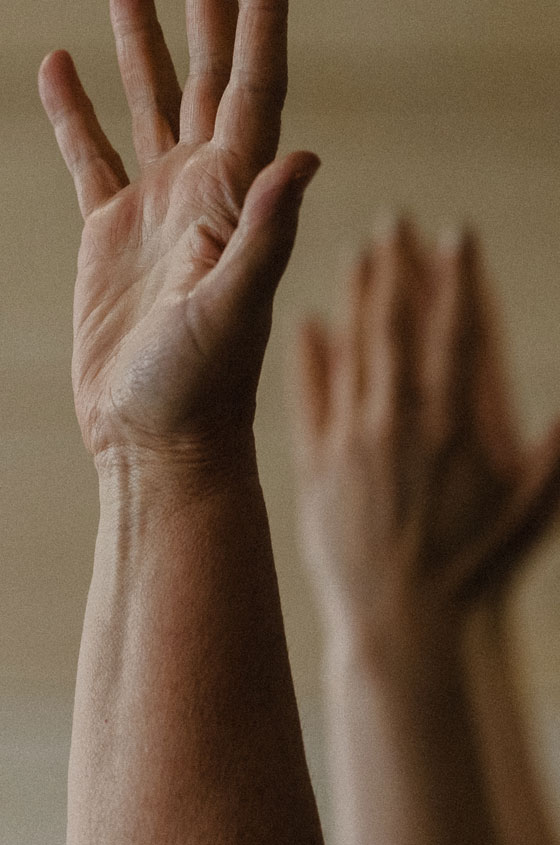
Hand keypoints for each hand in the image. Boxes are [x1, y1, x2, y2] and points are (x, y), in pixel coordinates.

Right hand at [39, 0, 318, 469]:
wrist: (155, 441)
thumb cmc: (202, 386)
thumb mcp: (235, 307)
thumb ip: (265, 232)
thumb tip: (305, 156)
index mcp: (235, 191)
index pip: (254, 81)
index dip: (261, 12)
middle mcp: (202, 185)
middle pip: (208, 71)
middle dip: (209, 1)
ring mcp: (155, 206)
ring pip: (148, 100)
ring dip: (139, 37)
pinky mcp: (109, 233)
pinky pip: (89, 153)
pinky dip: (74, 110)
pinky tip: (57, 66)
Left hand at [293, 219, 559, 642]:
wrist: (404, 623)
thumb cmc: (475, 570)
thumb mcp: (529, 512)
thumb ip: (552, 454)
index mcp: (455, 428)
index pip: (457, 336)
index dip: (457, 280)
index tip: (455, 233)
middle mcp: (400, 423)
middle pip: (396, 329)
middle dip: (398, 271)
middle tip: (395, 221)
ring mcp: (353, 440)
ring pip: (354, 352)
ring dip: (356, 300)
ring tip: (359, 254)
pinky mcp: (318, 461)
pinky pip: (311, 397)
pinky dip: (312, 357)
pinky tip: (308, 323)